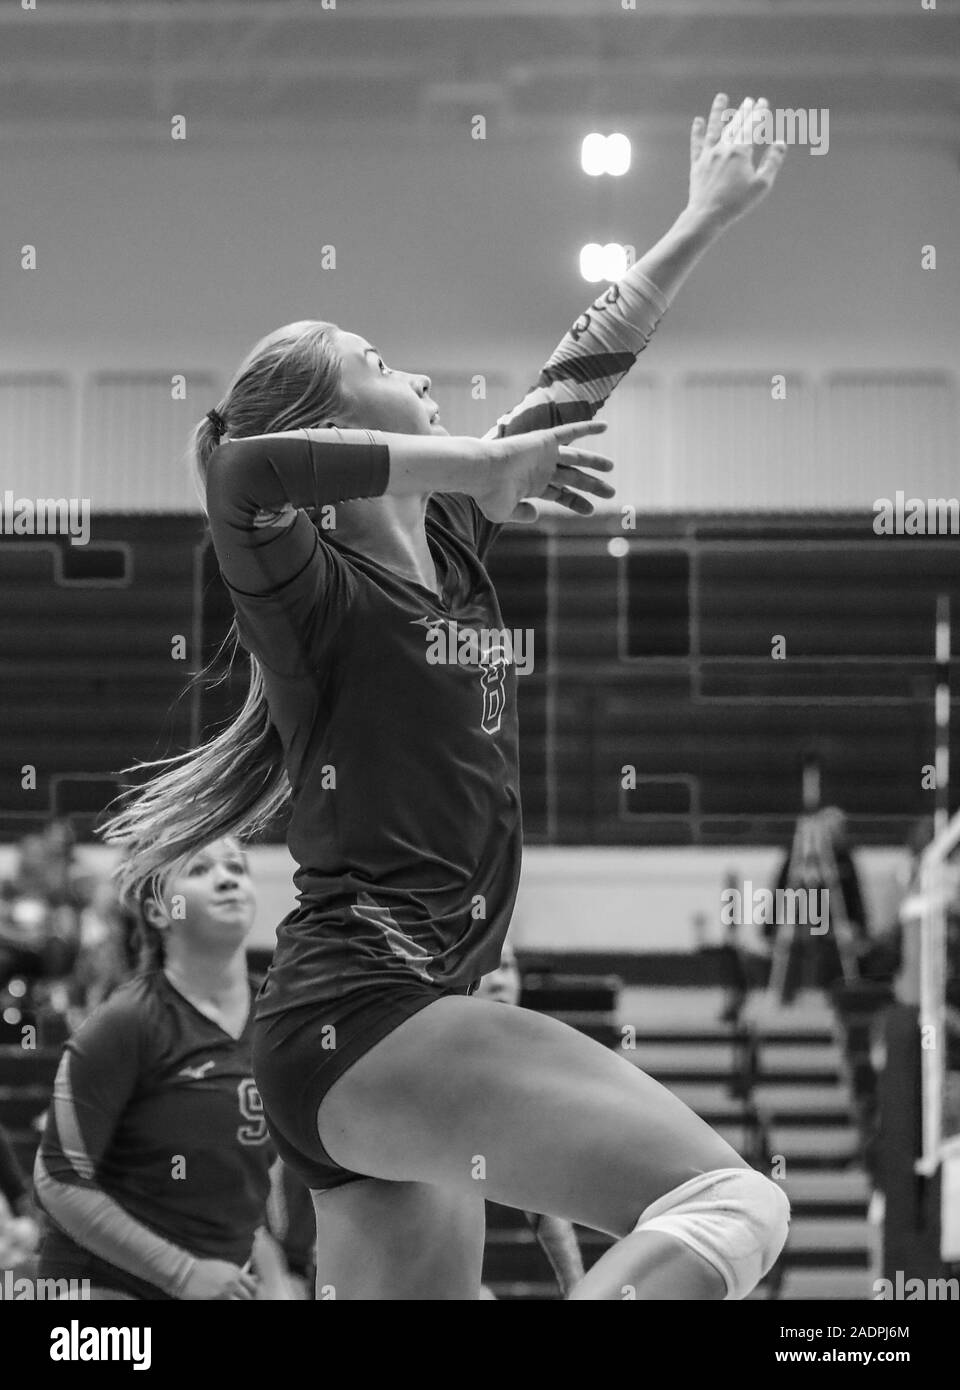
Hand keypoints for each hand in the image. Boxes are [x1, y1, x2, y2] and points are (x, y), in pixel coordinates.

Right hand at [179, 1258, 257, 1300]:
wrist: (185, 1273)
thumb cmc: (205, 1270)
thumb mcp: (225, 1268)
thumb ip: (240, 1275)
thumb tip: (256, 1279)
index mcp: (236, 1272)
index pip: (253, 1286)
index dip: (251, 1293)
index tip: (247, 1296)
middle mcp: (232, 1282)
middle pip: (247, 1297)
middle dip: (244, 1300)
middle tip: (238, 1299)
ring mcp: (224, 1293)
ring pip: (239, 1303)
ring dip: (236, 1302)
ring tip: (229, 1300)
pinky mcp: (215, 1300)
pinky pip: (227, 1305)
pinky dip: (226, 1303)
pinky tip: (221, 1301)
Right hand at [473, 420, 613, 523]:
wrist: (480, 472)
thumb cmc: (487, 493)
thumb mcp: (504, 512)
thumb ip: (522, 514)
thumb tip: (537, 515)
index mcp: (533, 486)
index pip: (561, 495)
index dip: (577, 502)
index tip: (591, 511)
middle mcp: (541, 470)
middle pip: (573, 478)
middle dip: (592, 485)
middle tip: (611, 492)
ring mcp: (544, 454)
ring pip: (576, 458)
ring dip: (594, 462)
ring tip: (611, 467)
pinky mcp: (544, 440)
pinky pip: (570, 431)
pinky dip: (587, 428)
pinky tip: (605, 427)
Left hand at [687, 94, 785, 231]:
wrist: (706, 216)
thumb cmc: (736, 203)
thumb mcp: (761, 185)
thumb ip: (772, 161)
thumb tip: (780, 142)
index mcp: (741, 152)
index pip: (753, 127)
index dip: (759, 114)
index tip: (763, 103)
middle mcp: (724, 148)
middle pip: (736, 124)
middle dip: (744, 111)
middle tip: (749, 100)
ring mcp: (708, 155)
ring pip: (715, 128)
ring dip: (718, 111)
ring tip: (721, 97)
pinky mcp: (697, 164)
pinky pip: (697, 144)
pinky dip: (698, 132)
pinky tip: (698, 121)